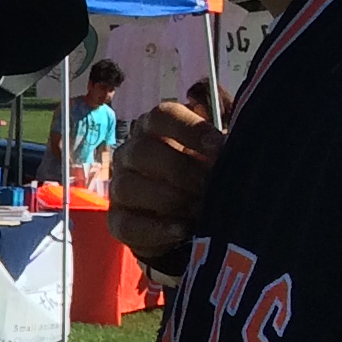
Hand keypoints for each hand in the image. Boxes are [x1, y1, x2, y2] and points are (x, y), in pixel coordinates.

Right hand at [109, 100, 223, 270]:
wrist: (190, 219)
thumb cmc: (205, 174)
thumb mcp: (218, 151)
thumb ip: (223, 129)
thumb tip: (217, 111)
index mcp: (155, 128)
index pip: (161, 115)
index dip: (190, 128)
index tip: (219, 147)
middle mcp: (130, 153)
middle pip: (142, 151)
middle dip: (182, 170)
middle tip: (212, 185)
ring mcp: (120, 187)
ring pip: (129, 187)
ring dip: (170, 199)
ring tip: (202, 209)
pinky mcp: (118, 221)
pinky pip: (127, 225)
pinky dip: (156, 230)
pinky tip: (183, 230)